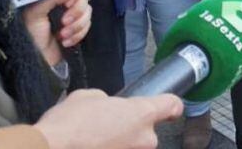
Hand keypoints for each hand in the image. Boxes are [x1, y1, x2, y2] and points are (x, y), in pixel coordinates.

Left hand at [21, 0, 91, 64]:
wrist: (37, 60)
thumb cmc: (31, 36)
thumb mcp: (36, 14)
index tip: (69, 2)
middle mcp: (62, 5)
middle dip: (77, 12)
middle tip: (64, 21)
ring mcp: (71, 17)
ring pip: (87, 13)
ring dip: (77, 26)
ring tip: (63, 35)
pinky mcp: (77, 29)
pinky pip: (88, 26)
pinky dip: (78, 35)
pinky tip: (66, 42)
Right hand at [33, 89, 182, 148]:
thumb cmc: (69, 122)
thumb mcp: (89, 97)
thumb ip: (107, 101)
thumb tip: (106, 107)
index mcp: (142, 113)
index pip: (172, 106)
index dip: (169, 106)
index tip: (166, 109)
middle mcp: (144, 139)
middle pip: (148, 132)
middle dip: (132, 130)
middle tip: (108, 128)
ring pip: (132, 147)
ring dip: (119, 144)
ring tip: (95, 141)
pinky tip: (92, 146)